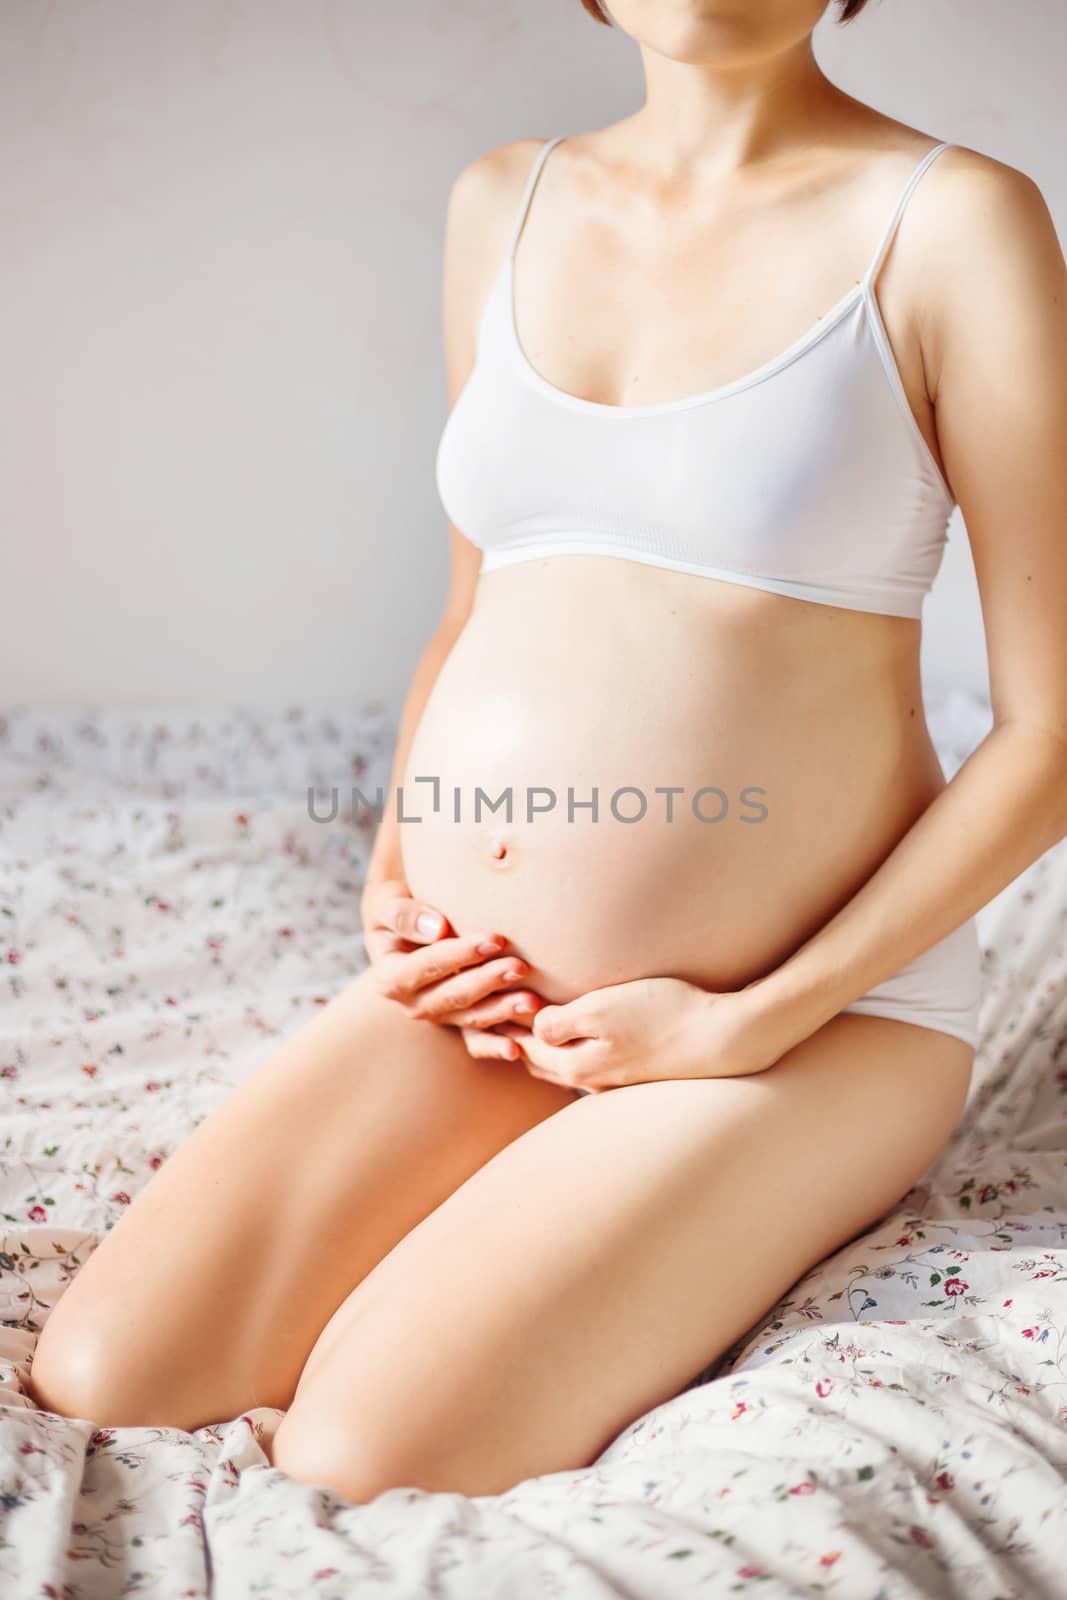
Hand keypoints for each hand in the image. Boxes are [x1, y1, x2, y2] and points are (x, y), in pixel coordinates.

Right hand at [360, 877, 544, 1060]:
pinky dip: (496, 1045)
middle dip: (488, 982)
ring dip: (502, 1011)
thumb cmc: (396, 904)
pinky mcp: (459, 1020)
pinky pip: (477, 1039)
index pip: (426, 967)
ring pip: (471, 1018)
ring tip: (532, 1001)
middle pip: (453, 996)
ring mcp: (438, 1016)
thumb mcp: (386, 902)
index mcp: (391, 977)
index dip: (460, 955)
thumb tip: (438, 928)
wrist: (407, 920)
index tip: (495, 939)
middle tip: (521, 967)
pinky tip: (517, 1050)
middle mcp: (412, 1003)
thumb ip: (404, 914)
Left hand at [496, 976, 777, 1092]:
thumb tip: (532, 1027)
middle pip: (535, 1058)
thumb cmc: (665, 1014)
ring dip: (538, 1045)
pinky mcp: (631, 1072)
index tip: (480, 998)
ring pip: (559, 1064)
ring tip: (521, 1021)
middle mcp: (587, 1079)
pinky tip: (571, 1036)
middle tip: (490, 1010)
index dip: (500, 1019)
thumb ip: (561, 1021)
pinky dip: (567, 1049)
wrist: (723, 1039)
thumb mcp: (604, 1009)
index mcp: (574, 1063)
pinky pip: (585, 1063)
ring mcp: (611, 1079)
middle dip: (511, 1037)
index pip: (520, 1042)